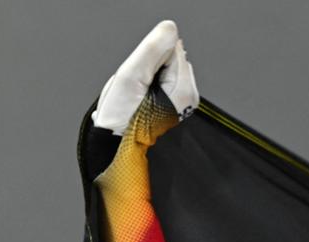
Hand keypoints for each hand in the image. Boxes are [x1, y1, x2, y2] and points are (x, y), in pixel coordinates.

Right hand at [92, 20, 198, 134]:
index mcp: (184, 90)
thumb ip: (152, 50)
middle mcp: (190, 97)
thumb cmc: (122, 119)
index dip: (148, 58)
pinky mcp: (176, 105)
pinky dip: (149, 85)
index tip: (139, 76)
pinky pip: (162, 82)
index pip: (170, 50)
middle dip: (149, 66)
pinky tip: (140, 100)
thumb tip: (169, 30)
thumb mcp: (131, 77)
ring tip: (138, 95)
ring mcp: (184, 102)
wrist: (118, 146)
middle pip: (170, 59)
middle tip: (137, 87)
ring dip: (148, 76)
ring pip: (165, 69)